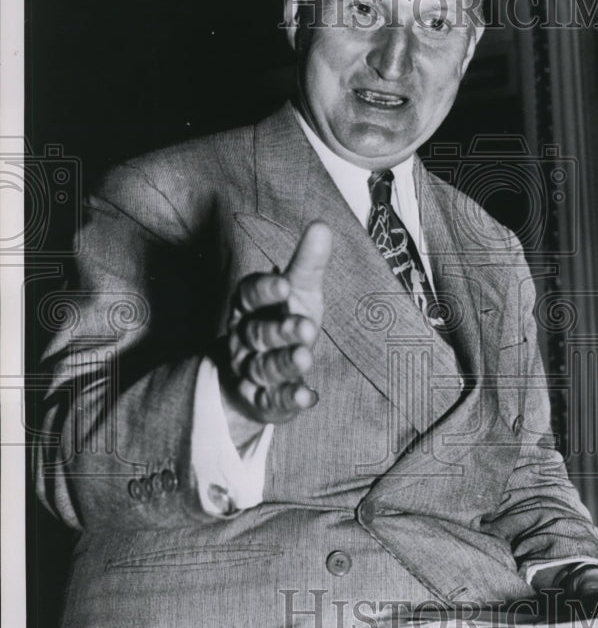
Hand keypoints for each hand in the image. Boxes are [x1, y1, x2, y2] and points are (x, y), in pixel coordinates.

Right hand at [221, 221, 331, 444]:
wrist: (258, 374)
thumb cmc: (281, 320)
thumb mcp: (298, 292)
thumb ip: (307, 264)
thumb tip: (322, 225)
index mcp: (249, 307)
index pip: (248, 295)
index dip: (264, 290)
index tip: (284, 284)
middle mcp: (245, 339)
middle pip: (257, 333)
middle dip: (280, 331)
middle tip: (306, 327)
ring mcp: (251, 371)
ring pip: (263, 367)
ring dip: (284, 363)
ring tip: (305, 357)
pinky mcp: (263, 401)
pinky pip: (272, 402)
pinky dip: (289, 399)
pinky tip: (310, 397)